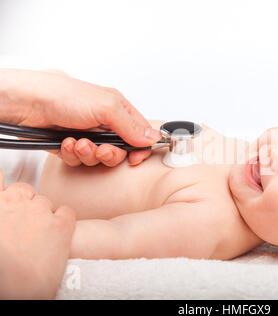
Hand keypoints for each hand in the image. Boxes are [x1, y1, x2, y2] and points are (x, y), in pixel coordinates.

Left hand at [0, 69, 160, 165]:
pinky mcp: (71, 145)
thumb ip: (131, 126)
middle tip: (100, 150)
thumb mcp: (106, 107)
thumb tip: (152, 137)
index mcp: (118, 109)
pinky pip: (79, 160)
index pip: (140, 134)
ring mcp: (87, 134)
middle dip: (109, 154)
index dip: (140, 149)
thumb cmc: (63, 95)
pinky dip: (72, 154)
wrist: (26, 103)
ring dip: (88, 154)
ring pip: (99, 158)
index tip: (135, 158)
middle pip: (120, 151)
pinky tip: (66, 143)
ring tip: (78, 143)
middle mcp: (104, 123)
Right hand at [0, 169, 75, 298]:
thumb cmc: (4, 272)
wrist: (17, 293)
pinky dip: (63, 220)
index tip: (7, 192)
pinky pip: (66, 211)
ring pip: (45, 201)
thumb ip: (3, 219)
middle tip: (25, 224)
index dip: (5, 187)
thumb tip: (8, 223)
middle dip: (25, 202)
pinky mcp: (61, 223)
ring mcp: (39, 212)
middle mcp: (14, 203)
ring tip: (39, 237)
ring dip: (44, 214)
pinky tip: (58, 235)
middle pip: (24, 190)